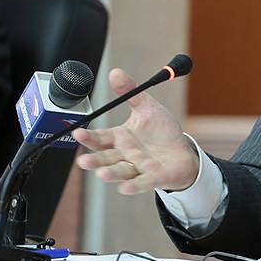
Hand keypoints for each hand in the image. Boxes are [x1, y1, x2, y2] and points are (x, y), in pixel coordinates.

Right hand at [73, 68, 199, 194]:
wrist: (183, 153)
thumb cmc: (162, 133)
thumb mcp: (147, 108)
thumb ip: (130, 92)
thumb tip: (114, 72)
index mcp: (121, 138)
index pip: (100, 138)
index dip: (89, 137)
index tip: (77, 133)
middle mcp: (126, 155)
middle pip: (106, 158)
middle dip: (95, 160)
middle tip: (83, 162)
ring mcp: (139, 168)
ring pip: (121, 172)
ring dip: (111, 174)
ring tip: (102, 174)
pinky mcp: (154, 178)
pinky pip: (143, 182)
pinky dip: (134, 185)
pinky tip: (125, 188)